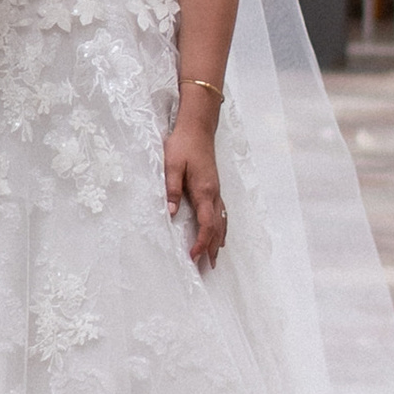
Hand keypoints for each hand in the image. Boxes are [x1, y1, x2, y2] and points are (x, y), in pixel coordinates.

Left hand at [165, 106, 226, 271]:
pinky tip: (220, 232)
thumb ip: (172, 188)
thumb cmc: (183, 144)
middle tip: (208, 267)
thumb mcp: (172, 164)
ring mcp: (216, 190)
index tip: (194, 256)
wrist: (198, 127)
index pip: (206, 224)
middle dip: (212, 248)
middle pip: (217, 227)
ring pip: (222, 221)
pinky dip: (221, 227)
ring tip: (216, 256)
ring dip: (219, 240)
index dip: (201, 243)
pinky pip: (222, 212)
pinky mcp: (214, 185)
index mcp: (203, 191)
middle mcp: (214, 193)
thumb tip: (171, 212)